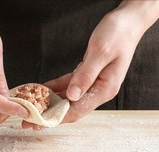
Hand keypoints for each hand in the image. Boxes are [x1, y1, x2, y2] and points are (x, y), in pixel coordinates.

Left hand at [23, 0, 158, 129]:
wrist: (128, 21)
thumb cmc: (119, 34)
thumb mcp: (100, 52)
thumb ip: (86, 75)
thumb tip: (72, 96)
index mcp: (105, 89)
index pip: (78, 110)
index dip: (58, 118)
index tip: (40, 123)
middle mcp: (99, 89)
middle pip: (71, 108)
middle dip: (50, 115)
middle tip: (30, 121)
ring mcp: (94, 83)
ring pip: (68, 98)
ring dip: (50, 104)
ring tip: (32, 108)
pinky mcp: (88, 75)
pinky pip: (68, 85)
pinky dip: (55, 88)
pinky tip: (42, 90)